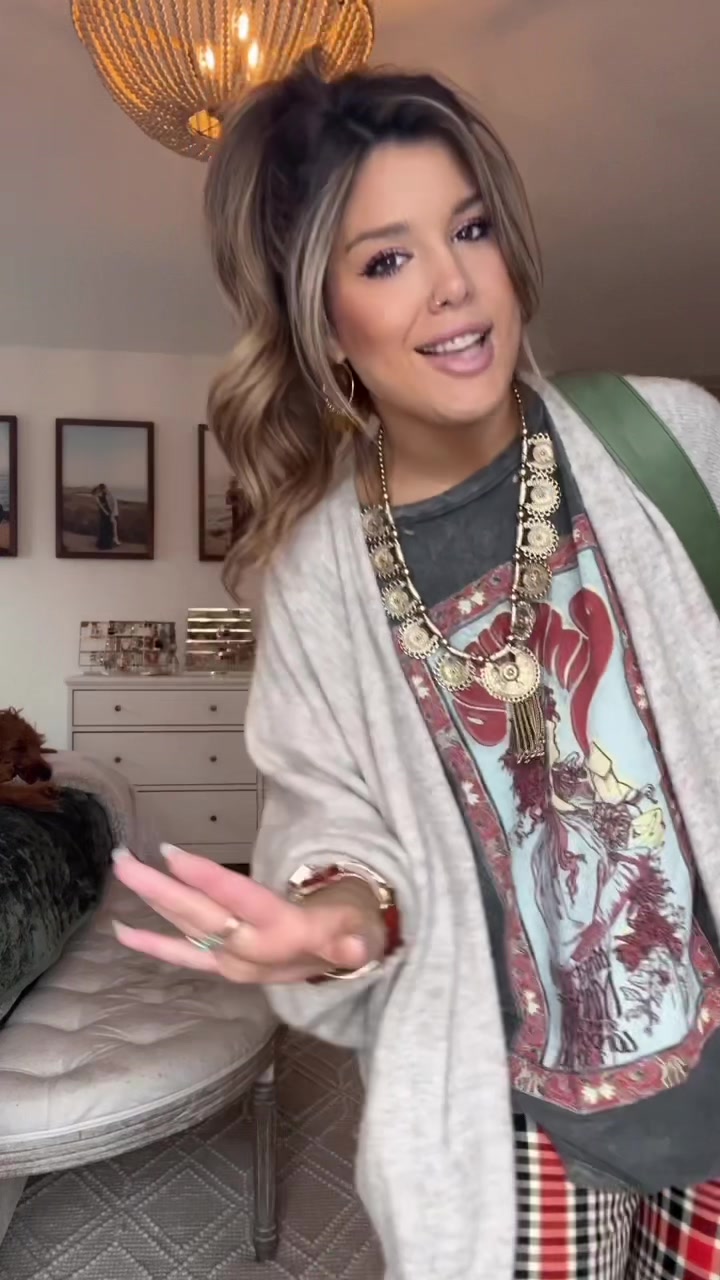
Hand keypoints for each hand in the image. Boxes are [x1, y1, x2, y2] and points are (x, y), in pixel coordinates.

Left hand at [111, 844, 385, 983]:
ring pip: (187, 928)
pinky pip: (184, 955)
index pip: (240, 901)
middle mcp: (252, 951)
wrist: (348, 960)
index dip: (207, 878)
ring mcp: (234, 961)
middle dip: (160, 888)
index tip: (171, 855)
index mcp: (286, 934)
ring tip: (122, 869)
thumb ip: (355, 941)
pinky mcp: (225, 965)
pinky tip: (121, 931)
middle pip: (200, 916)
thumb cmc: (354, 927)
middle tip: (123, 860)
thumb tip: (355, 948)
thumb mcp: (362, 929)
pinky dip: (153, 943)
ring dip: (152, 901)